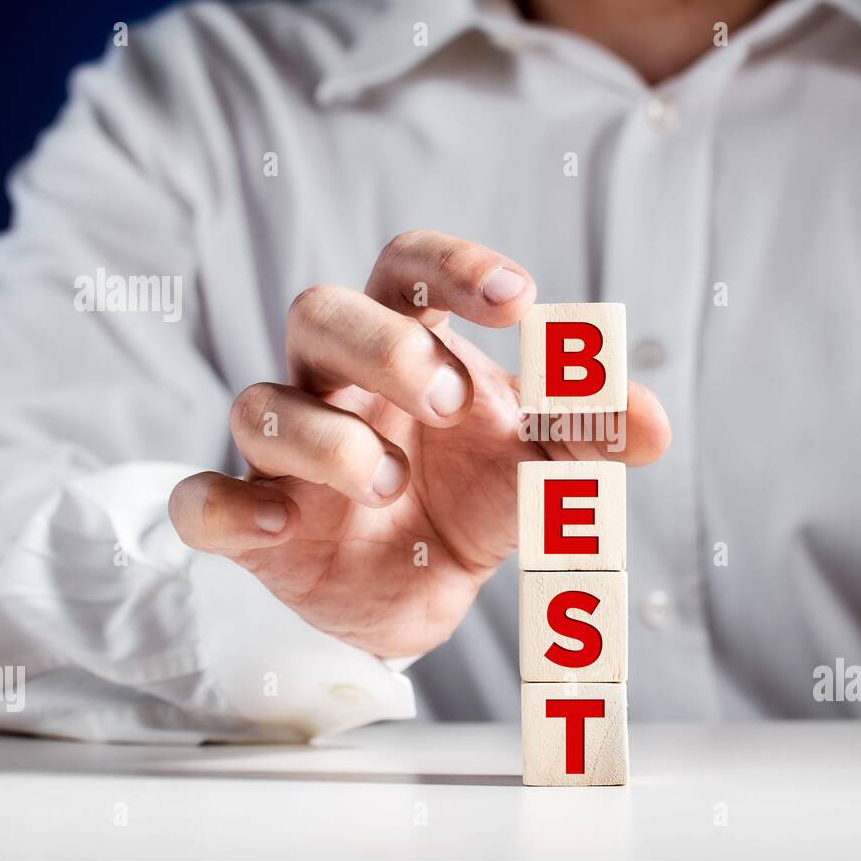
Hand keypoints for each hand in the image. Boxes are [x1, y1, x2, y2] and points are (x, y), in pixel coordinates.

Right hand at [169, 230, 670, 656]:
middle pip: (320, 312)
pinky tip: (283, 525)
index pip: (407, 269)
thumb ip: (590, 439)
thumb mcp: (540, 468)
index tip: (518, 298)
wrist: (418, 592)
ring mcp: (287, 455)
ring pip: (260, 403)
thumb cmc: (472, 496)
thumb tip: (656, 421)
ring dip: (327, 437)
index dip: (453, 268)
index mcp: (409, 347)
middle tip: (451, 400)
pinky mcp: (254, 526)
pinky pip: (204, 501)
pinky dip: (231, 508)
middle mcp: (337, 384)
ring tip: (390, 483)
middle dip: (384, 346)